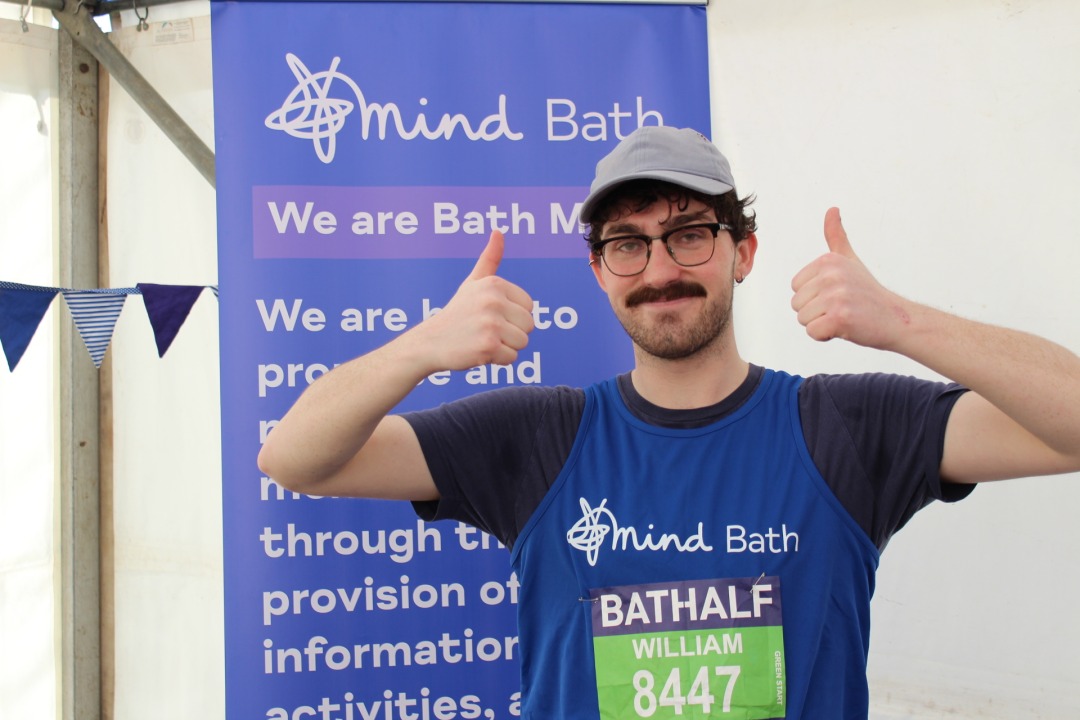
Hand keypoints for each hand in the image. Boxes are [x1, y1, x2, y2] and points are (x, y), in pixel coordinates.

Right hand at [419, 230, 534, 369]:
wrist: (429, 342)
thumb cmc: (456, 313)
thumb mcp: (472, 283)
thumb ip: (489, 259)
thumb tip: (498, 231)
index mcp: (494, 284)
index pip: (529, 307)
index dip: (513, 316)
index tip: (490, 316)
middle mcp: (493, 301)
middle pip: (529, 326)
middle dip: (511, 333)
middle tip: (485, 330)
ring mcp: (490, 324)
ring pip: (522, 343)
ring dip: (505, 347)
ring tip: (481, 340)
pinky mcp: (488, 346)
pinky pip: (511, 359)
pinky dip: (497, 361)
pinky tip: (478, 352)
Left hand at [790, 208, 910, 349]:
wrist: (896, 319)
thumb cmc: (868, 293)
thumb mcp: (850, 260)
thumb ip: (836, 237)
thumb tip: (832, 209)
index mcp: (828, 260)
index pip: (796, 287)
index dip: (814, 297)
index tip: (838, 295)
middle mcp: (831, 274)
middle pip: (796, 304)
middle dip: (816, 312)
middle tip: (842, 308)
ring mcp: (836, 295)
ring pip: (803, 319)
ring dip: (821, 324)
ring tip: (845, 317)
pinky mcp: (840, 317)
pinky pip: (813, 332)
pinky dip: (826, 336)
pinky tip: (846, 328)